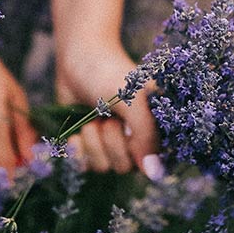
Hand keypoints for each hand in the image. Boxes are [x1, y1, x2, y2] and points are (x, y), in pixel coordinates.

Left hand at [56, 39, 158, 175]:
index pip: (153, 163)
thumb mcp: (133, 100)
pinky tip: (78, 130)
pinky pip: (83, 165)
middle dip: (111, 140)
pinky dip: (77, 148)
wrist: (79, 57)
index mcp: (156, 130)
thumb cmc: (110, 74)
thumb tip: (155, 175)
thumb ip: (146, 135)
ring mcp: (110, 144)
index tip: (127, 126)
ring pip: (103, 167)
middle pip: (125, 167)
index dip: (137, 148)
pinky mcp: (88, 146)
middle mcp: (135, 141)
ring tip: (93, 117)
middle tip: (107, 116)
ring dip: (93, 141)